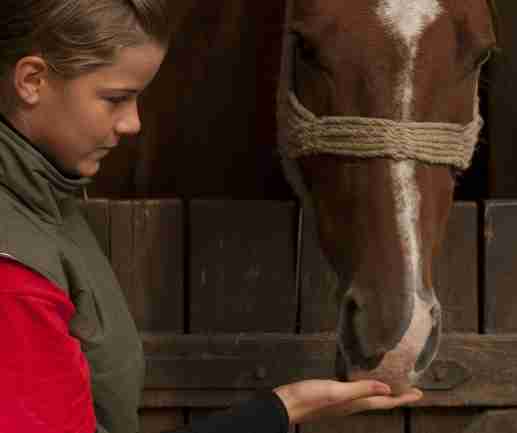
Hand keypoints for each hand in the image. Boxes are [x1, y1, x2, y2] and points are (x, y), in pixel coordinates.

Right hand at [273, 379, 422, 424]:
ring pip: (369, 398)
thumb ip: (360, 389)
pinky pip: (357, 394)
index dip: (403, 398)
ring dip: (384, 393)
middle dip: (397, 397)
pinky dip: (367, 389)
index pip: (385, 402)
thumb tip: (388, 390)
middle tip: (411, 389)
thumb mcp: (336, 391)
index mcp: (355, 404)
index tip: (420, 393)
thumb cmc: (309, 398)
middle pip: (381, 402)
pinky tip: (362, 382)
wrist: (287, 404)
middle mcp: (351, 405)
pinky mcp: (333, 397)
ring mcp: (342, 403)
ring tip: (393, 385)